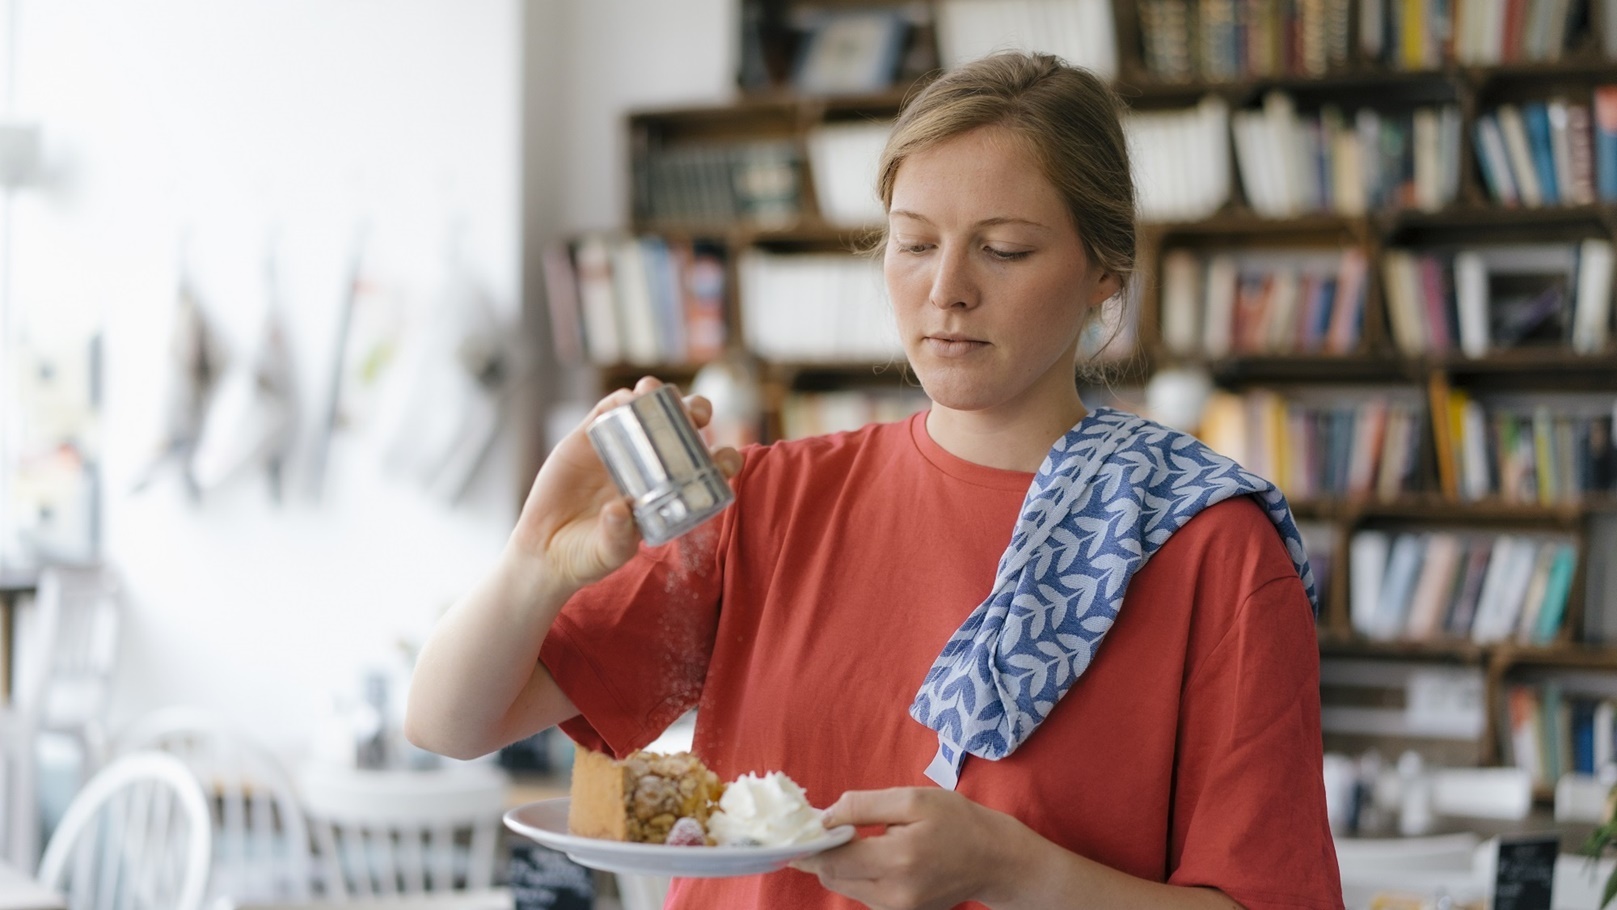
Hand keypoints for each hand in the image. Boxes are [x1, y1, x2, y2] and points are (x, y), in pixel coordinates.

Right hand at [510, 376, 741, 590]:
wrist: (545, 551)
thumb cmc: (587, 556)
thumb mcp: (608, 554)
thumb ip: (617, 537)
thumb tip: (620, 509)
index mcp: (669, 492)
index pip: (706, 469)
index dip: (722, 459)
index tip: (727, 459)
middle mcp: (650, 466)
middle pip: (683, 429)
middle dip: (696, 412)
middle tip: (698, 414)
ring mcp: (621, 449)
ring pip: (647, 411)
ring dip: (658, 395)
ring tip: (655, 391)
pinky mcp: (588, 439)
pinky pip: (607, 411)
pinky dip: (619, 400)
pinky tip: (626, 399)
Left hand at [792, 788, 1028, 909]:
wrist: (995, 859)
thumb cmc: (957, 821)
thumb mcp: (913, 799)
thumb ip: (863, 806)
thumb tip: (825, 817)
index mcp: (898, 860)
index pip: (833, 860)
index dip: (809, 845)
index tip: (795, 830)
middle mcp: (893, 894)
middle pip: (833, 877)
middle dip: (823, 853)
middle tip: (824, 827)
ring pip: (845, 887)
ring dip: (841, 863)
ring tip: (856, 838)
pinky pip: (864, 893)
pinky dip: (858, 874)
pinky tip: (875, 854)